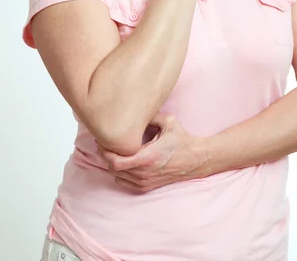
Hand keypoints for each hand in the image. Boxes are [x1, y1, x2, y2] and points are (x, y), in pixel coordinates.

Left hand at [95, 112, 209, 192]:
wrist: (195, 160)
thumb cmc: (182, 140)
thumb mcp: (169, 122)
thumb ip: (151, 116)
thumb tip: (135, 109)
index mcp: (148, 157)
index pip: (116, 161)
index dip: (105, 152)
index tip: (102, 141)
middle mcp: (145, 173)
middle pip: (113, 169)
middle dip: (106, 156)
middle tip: (104, 143)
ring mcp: (145, 182)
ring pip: (117, 177)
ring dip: (112, 165)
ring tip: (113, 151)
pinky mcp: (147, 187)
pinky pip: (125, 183)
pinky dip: (120, 174)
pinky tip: (123, 162)